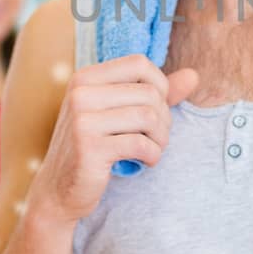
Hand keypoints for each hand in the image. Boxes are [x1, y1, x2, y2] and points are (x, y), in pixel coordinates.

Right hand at [35, 56, 198, 223]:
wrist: (58, 190)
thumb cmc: (94, 147)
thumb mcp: (121, 114)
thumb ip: (157, 93)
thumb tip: (194, 75)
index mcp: (85, 78)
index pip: (140, 63)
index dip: (160, 85)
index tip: (156, 108)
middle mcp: (80, 93)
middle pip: (149, 93)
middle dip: (163, 118)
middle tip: (155, 137)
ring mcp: (82, 120)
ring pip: (149, 117)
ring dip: (160, 138)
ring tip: (152, 149)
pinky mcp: (89, 148)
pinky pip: (141, 144)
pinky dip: (152, 155)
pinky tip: (145, 161)